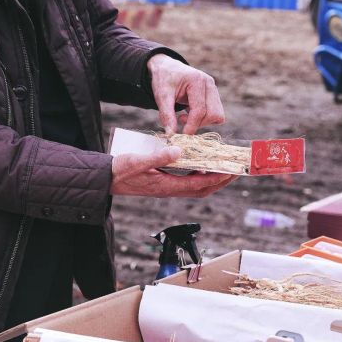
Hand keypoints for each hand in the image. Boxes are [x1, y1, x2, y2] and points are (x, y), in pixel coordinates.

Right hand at [110, 146, 233, 196]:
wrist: (106, 179)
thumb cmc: (120, 170)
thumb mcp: (138, 160)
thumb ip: (158, 156)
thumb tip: (179, 151)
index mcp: (166, 186)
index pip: (199, 184)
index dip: (216, 178)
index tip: (230, 171)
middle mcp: (170, 190)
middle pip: (202, 189)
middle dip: (220, 181)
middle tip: (235, 171)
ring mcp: (167, 188)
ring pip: (196, 187)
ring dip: (212, 179)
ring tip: (224, 168)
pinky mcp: (163, 184)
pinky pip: (187, 182)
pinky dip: (199, 176)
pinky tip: (201, 166)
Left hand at [147, 54, 224, 134]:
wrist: (167, 68)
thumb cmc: (163, 79)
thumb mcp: (161, 96)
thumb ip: (166, 114)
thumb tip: (171, 134)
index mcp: (197, 81)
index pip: (200, 110)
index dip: (192, 125)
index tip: (181, 135)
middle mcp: (209, 84)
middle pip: (213, 114)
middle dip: (198, 124)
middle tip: (180, 120)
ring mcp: (213, 89)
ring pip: (218, 115)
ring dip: (202, 122)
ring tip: (185, 115)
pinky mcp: (214, 95)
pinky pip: (217, 113)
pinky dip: (206, 118)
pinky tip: (191, 113)